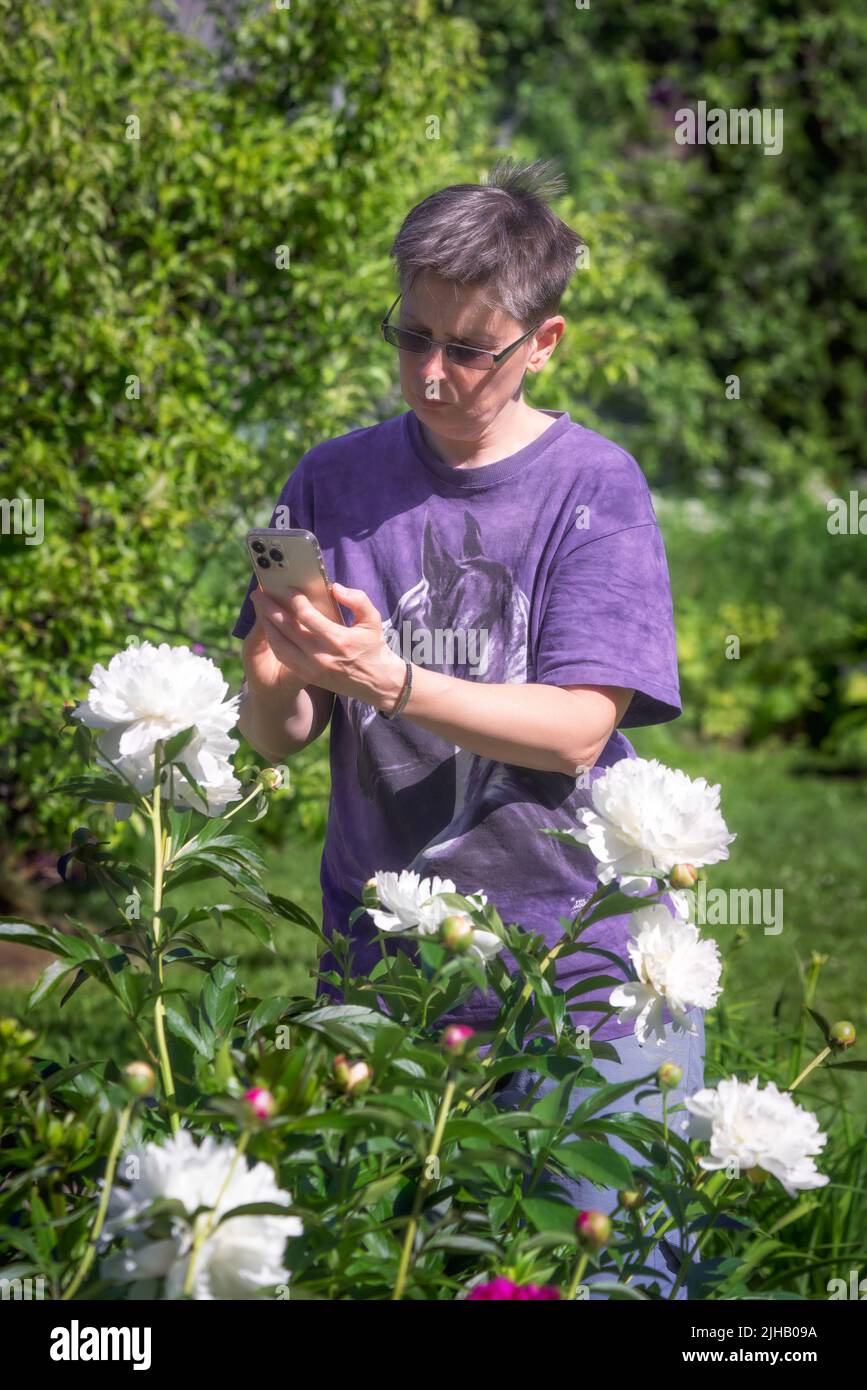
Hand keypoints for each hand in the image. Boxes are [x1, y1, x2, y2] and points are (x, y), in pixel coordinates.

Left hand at [250, 582, 406, 708]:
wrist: (376, 682)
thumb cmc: (374, 647)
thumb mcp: (372, 620)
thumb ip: (357, 600)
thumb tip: (335, 588)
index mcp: (338, 640)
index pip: (308, 617)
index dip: (294, 600)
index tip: (286, 588)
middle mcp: (322, 656)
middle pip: (288, 629)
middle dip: (270, 609)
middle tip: (259, 594)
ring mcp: (312, 668)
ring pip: (280, 644)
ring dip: (267, 625)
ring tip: (260, 609)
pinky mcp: (308, 676)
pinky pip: (283, 656)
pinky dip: (273, 641)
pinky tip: (269, 628)